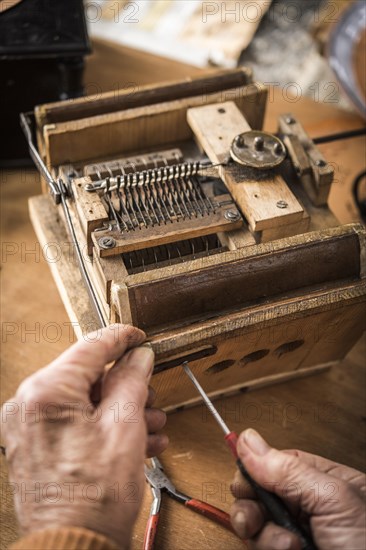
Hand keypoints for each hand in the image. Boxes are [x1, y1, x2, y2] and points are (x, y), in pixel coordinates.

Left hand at [1, 324, 168, 547]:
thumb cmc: (94, 498)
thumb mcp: (125, 427)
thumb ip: (131, 381)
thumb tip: (138, 358)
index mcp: (46, 392)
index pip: (90, 347)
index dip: (122, 339)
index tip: (139, 337)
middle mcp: (29, 405)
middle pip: (87, 377)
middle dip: (127, 385)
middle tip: (152, 393)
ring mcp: (29, 428)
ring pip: (84, 401)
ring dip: (121, 409)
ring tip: (153, 424)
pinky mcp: (36, 446)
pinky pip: (74, 422)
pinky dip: (105, 426)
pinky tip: (137, 440)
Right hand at [230, 429, 364, 549]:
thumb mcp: (333, 501)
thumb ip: (289, 470)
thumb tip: (248, 441)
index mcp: (328, 483)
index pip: (279, 462)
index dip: (255, 468)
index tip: (243, 477)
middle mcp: (312, 509)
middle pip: (261, 494)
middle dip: (253, 506)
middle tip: (254, 518)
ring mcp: (301, 537)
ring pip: (257, 526)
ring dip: (264, 536)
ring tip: (289, 546)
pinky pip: (261, 548)